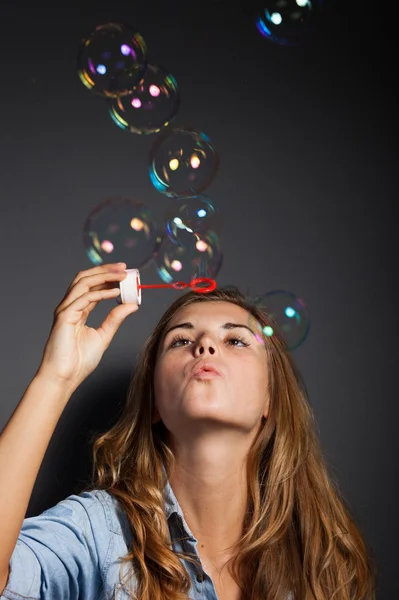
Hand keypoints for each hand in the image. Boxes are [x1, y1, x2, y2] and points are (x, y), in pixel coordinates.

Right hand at [36, 262, 137, 391]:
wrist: (64, 377)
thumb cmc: (79, 361)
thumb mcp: (104, 336)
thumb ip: (115, 319)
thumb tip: (132, 305)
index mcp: (78, 310)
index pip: (92, 286)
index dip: (108, 277)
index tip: (125, 273)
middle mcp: (70, 306)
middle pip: (86, 278)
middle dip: (105, 270)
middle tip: (123, 267)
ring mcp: (65, 310)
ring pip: (83, 282)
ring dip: (103, 276)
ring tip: (121, 274)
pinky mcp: (64, 316)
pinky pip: (84, 298)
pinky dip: (101, 293)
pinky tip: (115, 292)